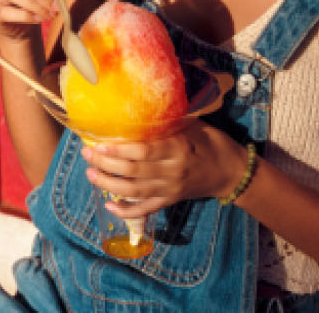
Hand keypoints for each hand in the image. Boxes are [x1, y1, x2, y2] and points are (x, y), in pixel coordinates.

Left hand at [81, 123, 250, 219]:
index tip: (98, 144)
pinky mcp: (171, 201)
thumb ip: (166, 122)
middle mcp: (172, 171)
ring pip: (135, 191)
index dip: (118, 150)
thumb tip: (134, 107)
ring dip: (109, 184)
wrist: (231, 171)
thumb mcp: (190, 125)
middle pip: (133, 171)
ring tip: (91, 174)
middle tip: (87, 155)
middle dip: (106, 165)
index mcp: (177, 149)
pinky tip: (108, 206)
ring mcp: (171, 189)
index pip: (143, 152)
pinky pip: (146, 210)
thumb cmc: (209, 141)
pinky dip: (126, 211)